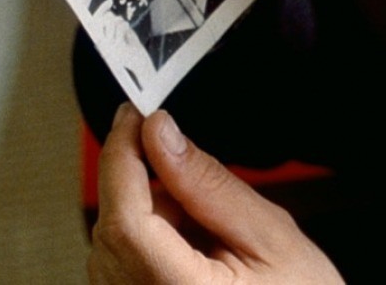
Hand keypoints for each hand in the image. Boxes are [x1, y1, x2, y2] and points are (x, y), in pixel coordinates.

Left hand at [89, 104, 343, 284]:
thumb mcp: (272, 236)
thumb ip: (211, 184)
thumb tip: (163, 135)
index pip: (125, 218)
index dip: (122, 157)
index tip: (134, 116)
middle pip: (113, 229)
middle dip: (146, 187)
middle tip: (192, 171)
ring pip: (112, 246)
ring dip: (152, 220)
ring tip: (211, 232)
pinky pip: (120, 270)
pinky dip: (149, 246)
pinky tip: (194, 251)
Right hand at [92, 0, 141, 52]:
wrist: (138, 62)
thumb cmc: (129, 45)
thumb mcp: (119, 33)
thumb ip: (111, 23)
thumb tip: (108, 12)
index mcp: (98, 40)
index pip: (94, 21)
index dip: (101, 9)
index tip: (110, 0)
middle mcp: (100, 43)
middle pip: (104, 19)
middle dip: (114, 18)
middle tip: (122, 25)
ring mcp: (108, 45)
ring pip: (114, 21)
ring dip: (122, 24)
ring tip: (125, 32)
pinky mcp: (117, 46)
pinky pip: (120, 27)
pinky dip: (126, 27)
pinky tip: (128, 33)